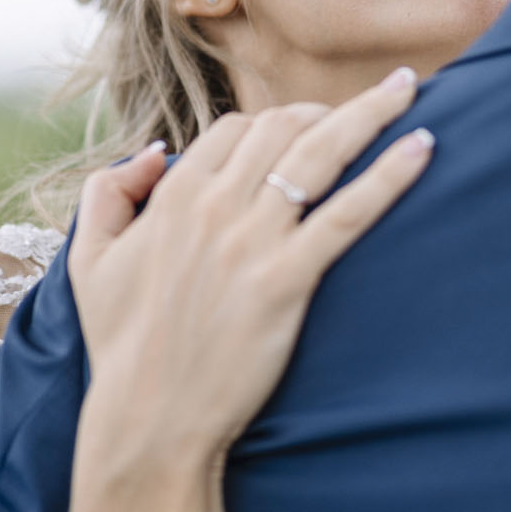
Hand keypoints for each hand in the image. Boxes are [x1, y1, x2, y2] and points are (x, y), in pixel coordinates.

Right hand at [66, 68, 434, 473]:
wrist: (148, 422)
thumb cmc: (122, 345)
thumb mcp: (88, 260)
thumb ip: (110, 192)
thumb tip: (156, 152)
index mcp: (173, 196)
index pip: (237, 129)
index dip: (274, 123)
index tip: (305, 130)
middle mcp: (214, 207)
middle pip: (284, 128)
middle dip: (328, 110)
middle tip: (367, 109)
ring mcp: (253, 242)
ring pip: (321, 153)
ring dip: (371, 112)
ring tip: (410, 89)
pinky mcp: (287, 281)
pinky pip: (348, 213)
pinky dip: (390, 174)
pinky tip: (423, 147)